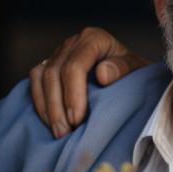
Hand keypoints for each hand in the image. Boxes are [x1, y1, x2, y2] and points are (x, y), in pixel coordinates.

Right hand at [30, 27, 150, 137]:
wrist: (130, 70)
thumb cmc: (134, 71)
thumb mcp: (137, 69)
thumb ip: (123, 69)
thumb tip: (102, 74)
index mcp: (94, 38)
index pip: (75, 65)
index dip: (73, 94)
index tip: (77, 119)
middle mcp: (73, 42)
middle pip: (54, 72)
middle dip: (57, 106)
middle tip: (65, 132)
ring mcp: (59, 52)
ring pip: (41, 77)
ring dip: (46, 107)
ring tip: (58, 132)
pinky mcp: (50, 64)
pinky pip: (35, 81)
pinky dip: (40, 102)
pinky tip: (50, 121)